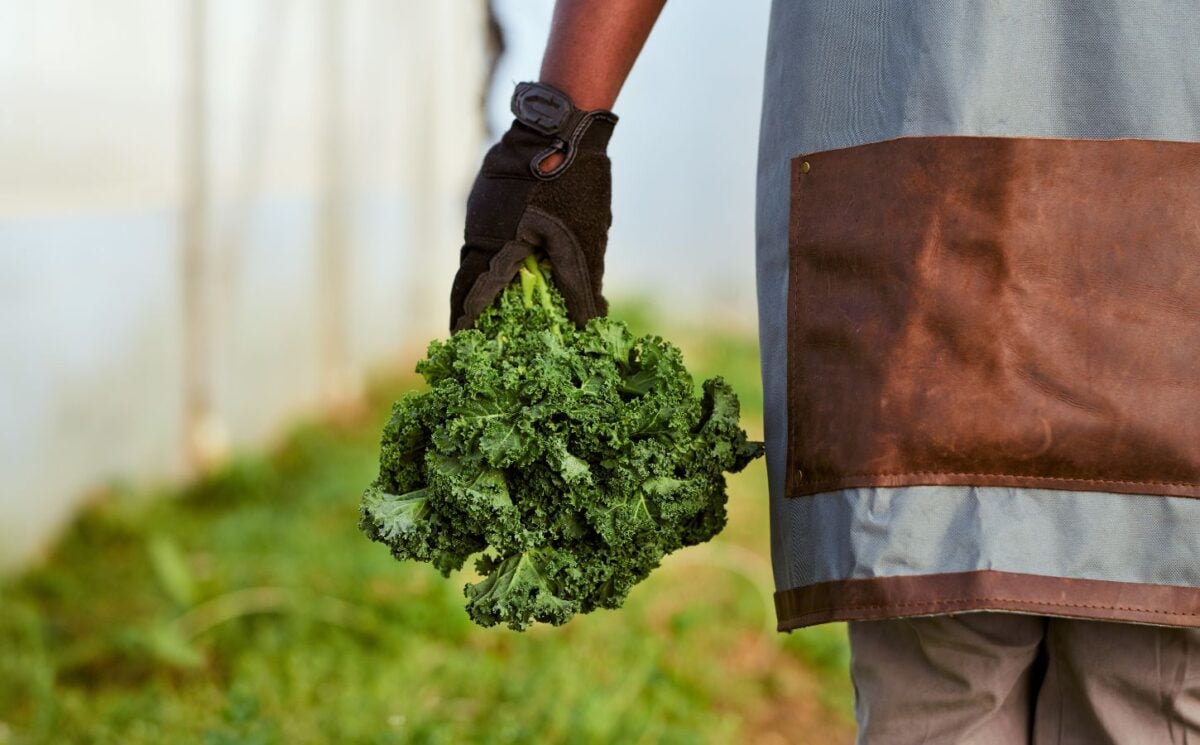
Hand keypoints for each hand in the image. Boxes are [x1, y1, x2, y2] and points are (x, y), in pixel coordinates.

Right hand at [449, 81, 617, 330]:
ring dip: (483, 279)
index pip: (470, 295)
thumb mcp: (582, 241)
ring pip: (476, 254)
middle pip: (467, 278)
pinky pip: (487, 233)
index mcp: (496, 244)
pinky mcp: (488, 194)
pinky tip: (511, 262)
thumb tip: (592, 326)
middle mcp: (478, 227)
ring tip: (491, 306)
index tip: (462, 346)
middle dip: (471, 306)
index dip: (465, 323)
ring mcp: (480, 208)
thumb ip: (582, 287)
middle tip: (473, 333)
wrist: (561, 122)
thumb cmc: (573, 184)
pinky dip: (494, 254)